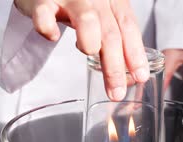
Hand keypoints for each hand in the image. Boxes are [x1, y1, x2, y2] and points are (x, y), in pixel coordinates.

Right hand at [14, 0, 148, 100]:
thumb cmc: (75, 2)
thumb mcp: (101, 15)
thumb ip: (112, 39)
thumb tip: (126, 72)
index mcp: (112, 0)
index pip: (129, 28)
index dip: (135, 53)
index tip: (140, 77)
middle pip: (110, 33)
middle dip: (115, 67)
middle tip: (116, 92)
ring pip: (87, 22)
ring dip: (90, 44)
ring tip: (88, 53)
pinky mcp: (42, 0)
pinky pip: (45, 15)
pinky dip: (48, 28)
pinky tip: (53, 36)